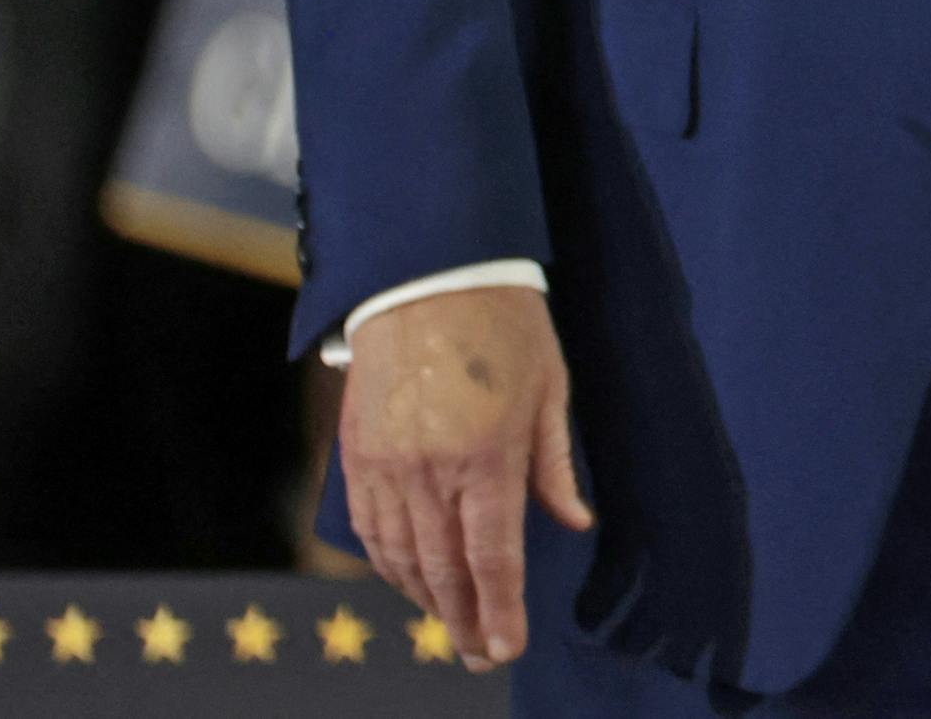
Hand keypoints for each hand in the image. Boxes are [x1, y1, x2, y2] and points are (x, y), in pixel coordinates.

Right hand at [337, 287, 590, 668]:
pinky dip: (388, 564)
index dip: (501, 611)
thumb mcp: (549, 388)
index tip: (507, 649)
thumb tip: (574, 523)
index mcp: (486, 456)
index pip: (493, 558)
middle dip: (465, 621)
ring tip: (451, 624)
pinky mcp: (356, 455)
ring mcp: (385, 466)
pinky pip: (369, 529)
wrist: (426, 275)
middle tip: (482, 655)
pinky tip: (408, 579)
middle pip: (444, 570)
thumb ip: (554, 465)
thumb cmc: (504, 325)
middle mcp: (429, 471)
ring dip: (427, 599)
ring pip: (401, 558)